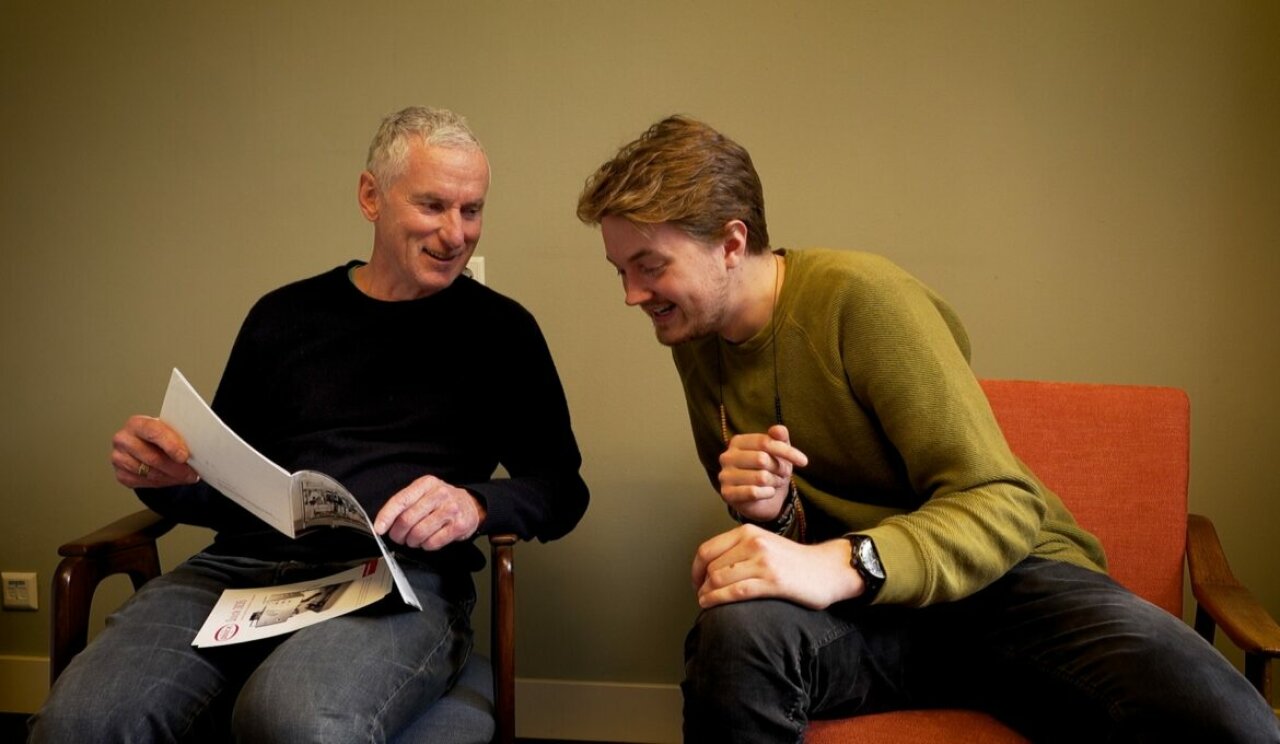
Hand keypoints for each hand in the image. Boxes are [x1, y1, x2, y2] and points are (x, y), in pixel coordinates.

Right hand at [111, 415, 200, 487]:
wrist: (148, 445)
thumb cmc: (161, 436)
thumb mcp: (169, 431)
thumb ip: (179, 436)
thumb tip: (199, 448)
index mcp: (137, 423)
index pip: (153, 432)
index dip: (170, 445)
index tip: (184, 456)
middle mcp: (123, 439)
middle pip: (152, 457)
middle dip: (175, 468)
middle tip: (192, 473)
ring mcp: (119, 458)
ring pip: (149, 473)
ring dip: (171, 477)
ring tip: (186, 477)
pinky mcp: (121, 474)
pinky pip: (144, 483)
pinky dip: (162, 483)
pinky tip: (172, 479)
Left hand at [374, 475, 486, 550]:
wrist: (472, 505)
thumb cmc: (442, 501)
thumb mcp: (424, 493)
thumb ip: (405, 503)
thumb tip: (384, 522)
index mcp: (426, 484)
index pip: (401, 501)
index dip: (386, 516)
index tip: (379, 529)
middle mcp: (439, 494)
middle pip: (407, 519)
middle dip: (398, 534)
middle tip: (398, 538)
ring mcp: (451, 510)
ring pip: (419, 533)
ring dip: (411, 541)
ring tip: (414, 540)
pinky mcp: (459, 526)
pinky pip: (433, 542)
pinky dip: (425, 546)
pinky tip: (427, 541)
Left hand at [691, 524, 862, 609]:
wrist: (828, 569)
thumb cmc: (794, 562)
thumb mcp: (764, 544)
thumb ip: (739, 550)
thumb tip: (710, 568)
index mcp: (747, 532)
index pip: (707, 550)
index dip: (695, 569)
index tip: (696, 582)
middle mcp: (753, 542)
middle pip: (710, 566)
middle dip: (701, 584)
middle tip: (702, 596)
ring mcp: (763, 561)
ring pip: (719, 578)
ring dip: (706, 594)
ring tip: (706, 602)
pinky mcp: (773, 581)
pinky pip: (735, 591)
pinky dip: (717, 599)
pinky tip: (712, 605)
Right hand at [718, 424, 808, 521]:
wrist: (762, 500)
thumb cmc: (770, 471)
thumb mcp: (779, 452)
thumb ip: (780, 437)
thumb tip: (779, 429)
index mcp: (738, 442)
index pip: (765, 442)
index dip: (787, 451)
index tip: (804, 461)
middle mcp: (727, 456)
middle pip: (762, 459)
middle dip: (780, 469)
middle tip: (783, 475)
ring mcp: (725, 475)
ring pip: (760, 477)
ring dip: (774, 482)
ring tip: (774, 483)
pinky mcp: (727, 494)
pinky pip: (753, 492)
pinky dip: (767, 493)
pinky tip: (768, 492)